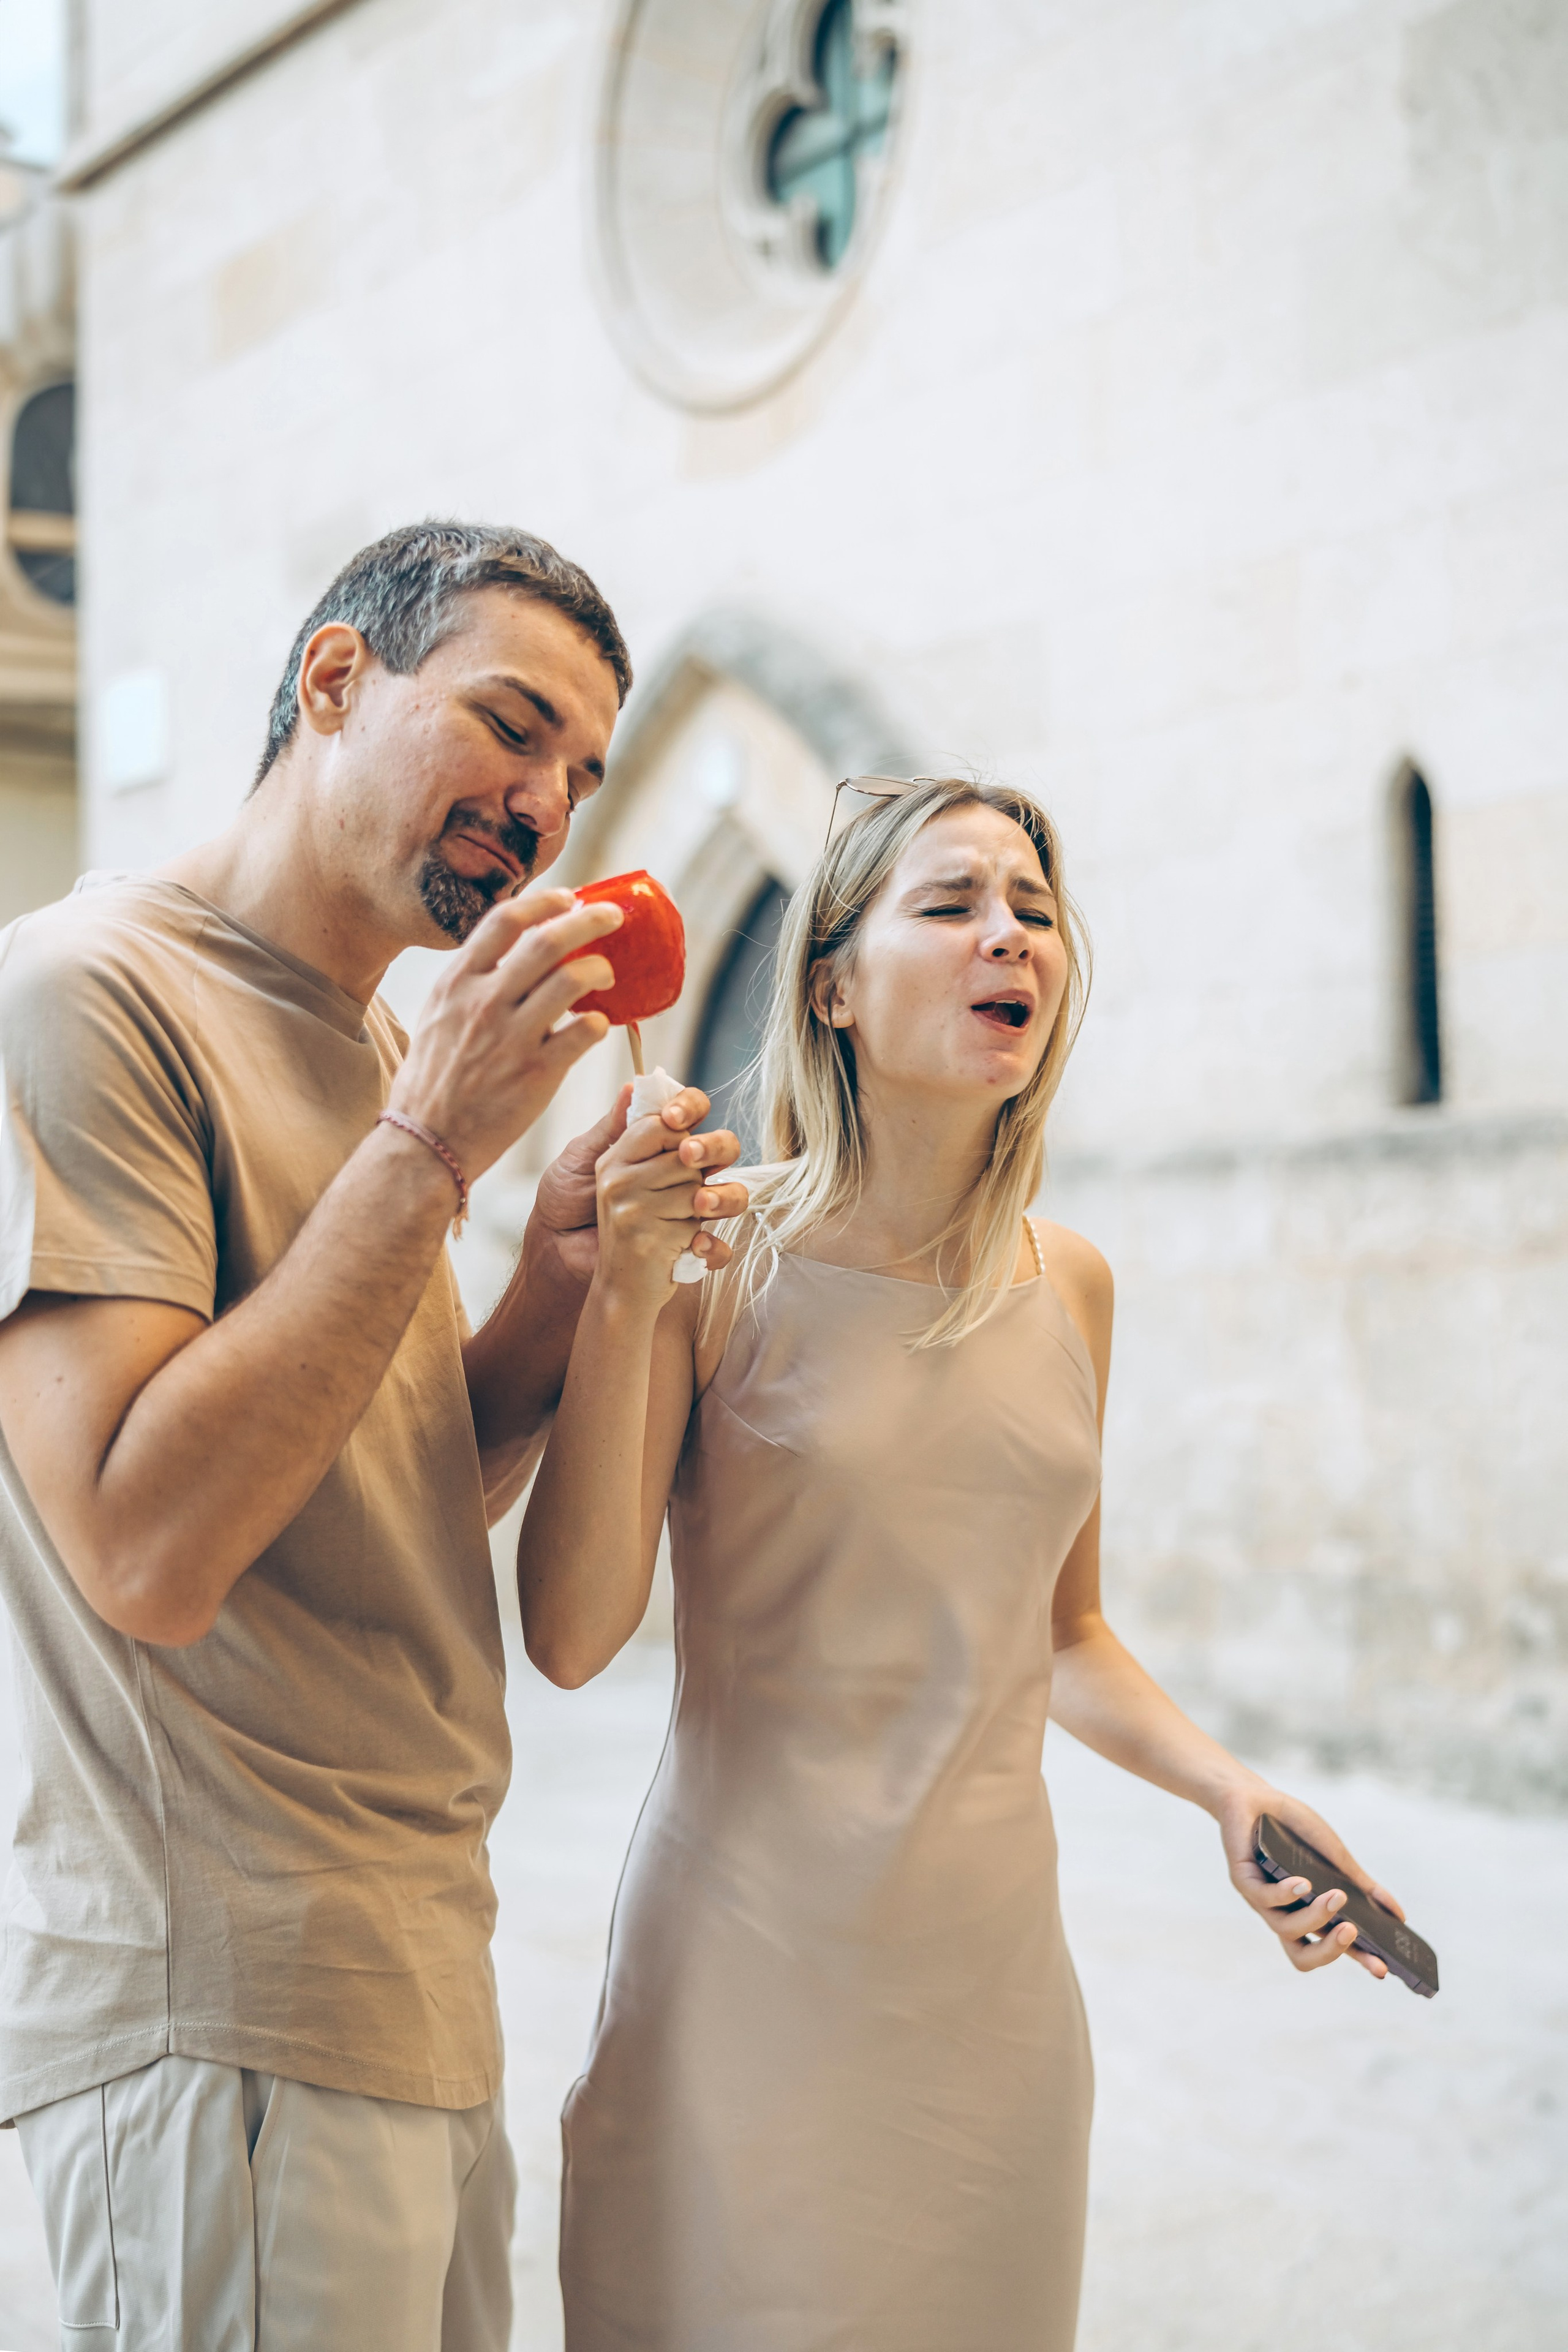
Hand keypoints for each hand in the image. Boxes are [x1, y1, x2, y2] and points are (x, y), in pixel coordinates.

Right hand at [390, 889, 620, 1181]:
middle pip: (548, 940)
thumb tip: (509, 959)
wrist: (426, 1143)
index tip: (568, 897)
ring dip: (600, 968)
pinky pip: (585, 1032)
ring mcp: (512, 1037)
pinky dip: (601, 1023)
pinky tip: (601, 1025)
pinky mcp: (537, 1073)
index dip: (544, 902)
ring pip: (573, 979)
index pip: (505, 920)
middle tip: (612, 916)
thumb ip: (471, 985)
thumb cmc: (433, 1083)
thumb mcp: (438, 1017)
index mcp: (457, 983)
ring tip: (608, 974)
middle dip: (589, 919)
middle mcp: (484, 1002)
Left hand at [531, 1083, 735, 1283]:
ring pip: (732, 1195)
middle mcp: (683, 1172)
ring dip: (722, 1197)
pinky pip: (718, 1248)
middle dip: (712, 1146)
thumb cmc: (567, 1198)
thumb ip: (611, 1127)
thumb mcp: (582, 1157)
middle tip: (688, 1156)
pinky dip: (713, 1247)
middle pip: (722, 1148)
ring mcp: (691, 1209)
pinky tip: (695, 1245)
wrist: (558, 1250)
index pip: (691, 1112)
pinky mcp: (690, 1246)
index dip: (689, 1108)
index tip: (672, 1119)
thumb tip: (633, 1088)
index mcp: (660, 1144)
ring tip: (699, 1204)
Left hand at [1215, 1779, 1404, 1979]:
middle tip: (1352, 1931)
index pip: (1334, 1947)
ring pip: (1285, 1929)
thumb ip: (1363, 1887)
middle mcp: (1285, 1913)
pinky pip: (1262, 1897)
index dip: (1357, 1961)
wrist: (1255, 1795)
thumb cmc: (1296, 1829)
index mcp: (1309, 1914)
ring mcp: (1262, 1900)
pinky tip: (1303, 1884)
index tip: (1383, 1969)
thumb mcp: (1336, 1858)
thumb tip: (1400, 1916)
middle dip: (1330, 1951)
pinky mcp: (1243, 1880)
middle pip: (1303, 1956)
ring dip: (1315, 1916)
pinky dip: (1285, 1894)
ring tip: (1336, 1897)